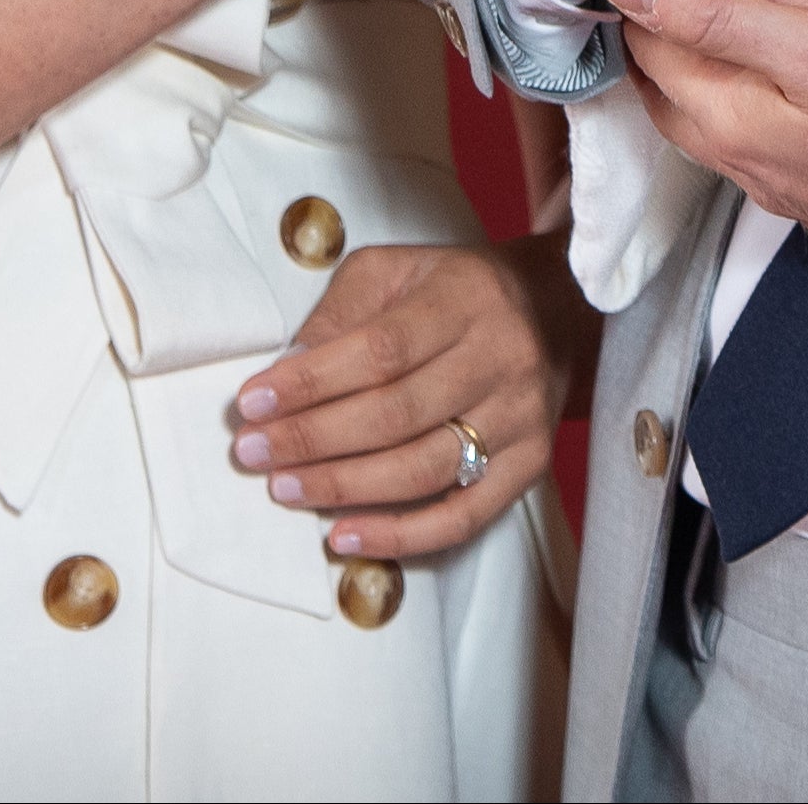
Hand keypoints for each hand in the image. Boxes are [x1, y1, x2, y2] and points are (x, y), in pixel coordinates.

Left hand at [232, 238, 580, 560]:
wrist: (556, 308)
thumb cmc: (454, 289)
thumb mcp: (396, 270)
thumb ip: (341, 311)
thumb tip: (287, 371)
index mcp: (465, 300)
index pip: (381, 350)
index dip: (312, 382)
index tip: (251, 402)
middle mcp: (500, 358)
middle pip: (397, 414)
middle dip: (314, 439)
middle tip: (253, 452)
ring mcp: (521, 417)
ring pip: (424, 470)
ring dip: (344, 488)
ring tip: (285, 489)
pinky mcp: (531, 465)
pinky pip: (463, 517)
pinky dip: (401, 536)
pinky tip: (345, 536)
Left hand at [610, 0, 807, 294]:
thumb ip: (721, 16)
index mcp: (733, 124)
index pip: (652, 53)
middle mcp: (752, 167)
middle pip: (676, 95)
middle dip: (658, 40)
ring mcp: (797, 191)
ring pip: (724, 123)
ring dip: (707, 74)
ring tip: (714, 18)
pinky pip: (773, 144)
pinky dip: (759, 103)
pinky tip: (790, 82)